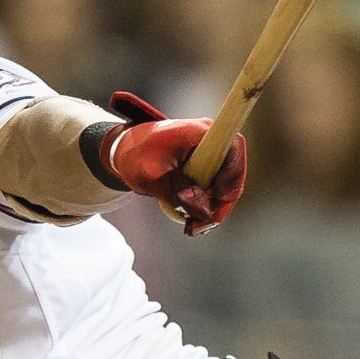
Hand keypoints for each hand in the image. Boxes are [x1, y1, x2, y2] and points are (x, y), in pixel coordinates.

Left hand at [90, 91, 245, 234]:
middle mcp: (212, 135)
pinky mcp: (210, 158)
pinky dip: (209, 202)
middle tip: (199, 226)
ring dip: (214, 206)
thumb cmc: (135, 156)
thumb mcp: (151, 178)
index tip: (215, 203)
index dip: (231, 180)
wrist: (126, 147)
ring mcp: (213, 147)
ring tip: (193, 225)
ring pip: (228, 182)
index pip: (233, 151)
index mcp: (198, 132)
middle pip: (233, 174)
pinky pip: (219, 183)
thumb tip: (204, 212)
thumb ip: (178, 194)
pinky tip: (194, 216)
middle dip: (220, 204)